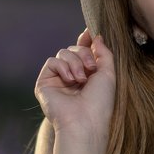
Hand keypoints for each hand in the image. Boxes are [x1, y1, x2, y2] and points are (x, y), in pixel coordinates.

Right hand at [35, 29, 115, 145]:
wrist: (85, 121)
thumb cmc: (100, 102)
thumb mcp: (108, 73)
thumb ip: (103, 52)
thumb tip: (95, 35)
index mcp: (87, 75)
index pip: (83, 51)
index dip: (86, 41)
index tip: (90, 32)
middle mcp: (72, 76)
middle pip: (74, 49)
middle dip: (84, 54)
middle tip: (92, 69)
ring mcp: (57, 80)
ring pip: (63, 53)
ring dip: (75, 62)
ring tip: (81, 79)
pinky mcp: (44, 83)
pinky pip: (52, 61)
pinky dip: (63, 67)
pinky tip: (70, 80)